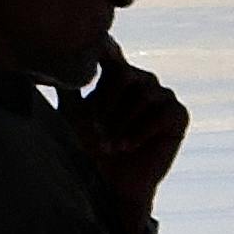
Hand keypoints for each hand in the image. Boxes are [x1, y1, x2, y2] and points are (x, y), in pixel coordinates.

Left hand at [61, 48, 189, 226]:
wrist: (112, 185)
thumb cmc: (89, 150)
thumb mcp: (74, 117)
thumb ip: (70, 89)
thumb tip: (55, 64)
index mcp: (118, 77)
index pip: (113, 56)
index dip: (106, 50)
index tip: (96, 47)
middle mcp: (142, 81)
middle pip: (124, 75)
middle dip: (106, 105)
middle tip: (97, 133)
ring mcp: (162, 97)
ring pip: (143, 94)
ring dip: (122, 122)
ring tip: (111, 145)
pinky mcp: (178, 115)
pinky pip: (162, 113)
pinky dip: (141, 132)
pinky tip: (128, 147)